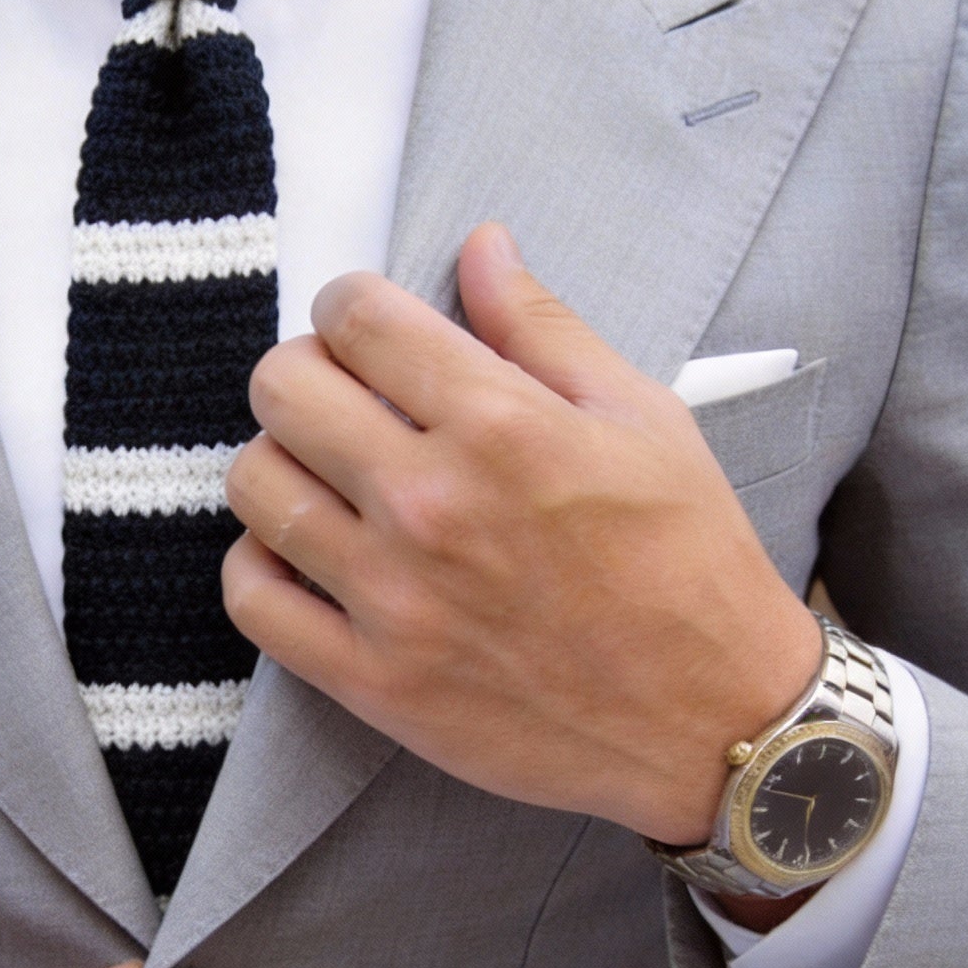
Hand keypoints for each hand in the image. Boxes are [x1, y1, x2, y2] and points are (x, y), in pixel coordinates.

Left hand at [222, 223, 821, 846]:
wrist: (714, 721)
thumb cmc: (689, 566)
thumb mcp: (643, 419)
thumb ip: (543, 328)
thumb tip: (481, 245)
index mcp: (501, 426)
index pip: (356, 318)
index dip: (349, 305)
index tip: (364, 327)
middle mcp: (432, 505)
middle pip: (283, 389)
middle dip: (304, 371)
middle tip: (342, 396)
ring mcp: (393, 598)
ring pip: (255, 486)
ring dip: (279, 462)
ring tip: (326, 475)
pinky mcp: (373, 680)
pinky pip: (252, 599)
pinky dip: (259, 564)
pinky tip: (305, 553)